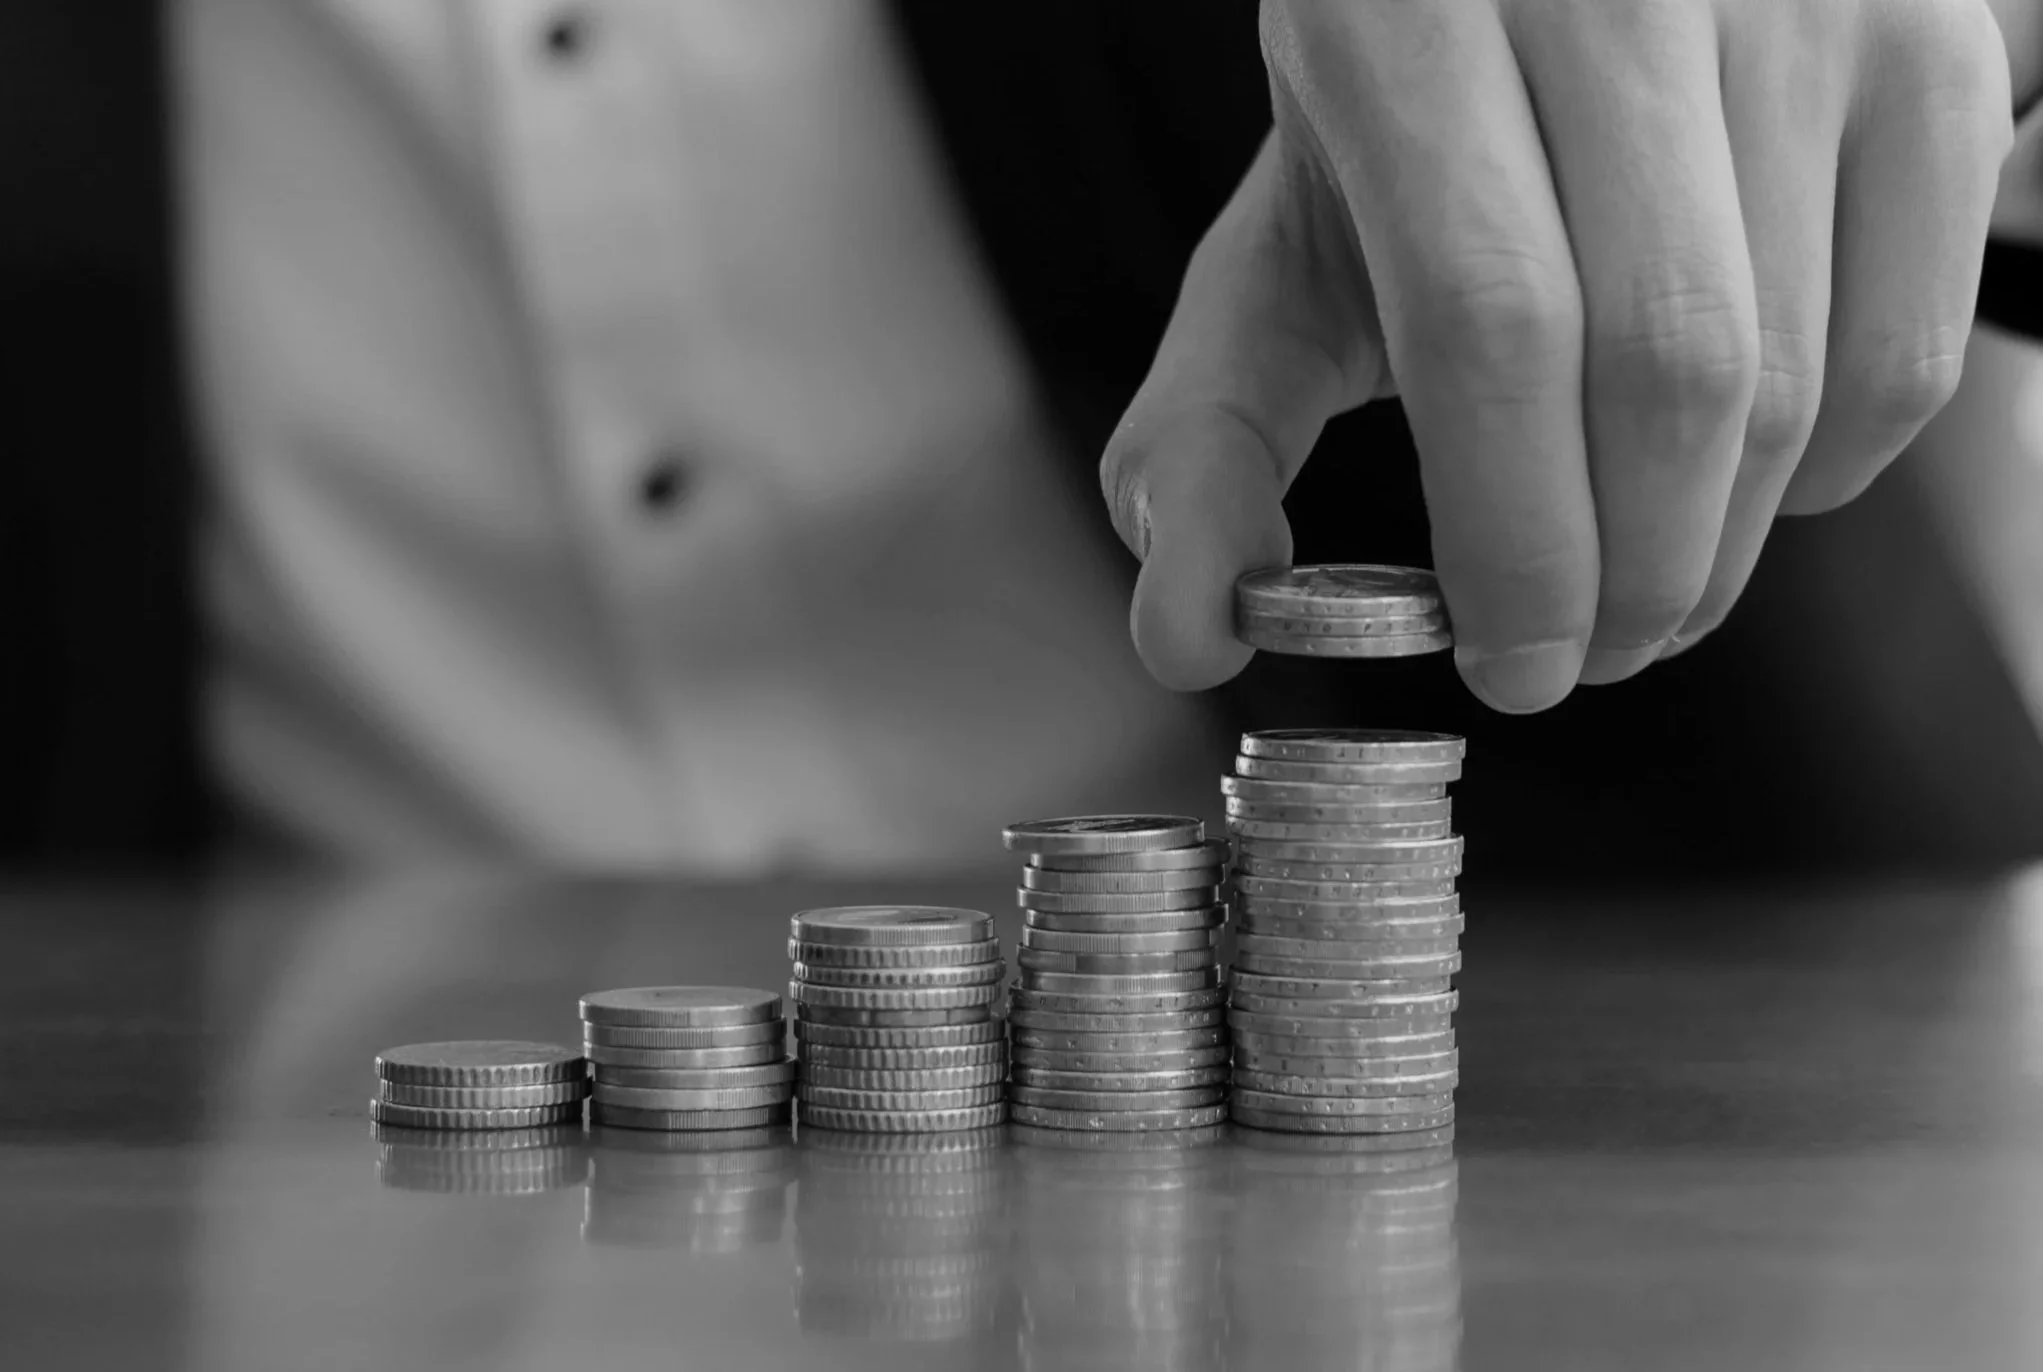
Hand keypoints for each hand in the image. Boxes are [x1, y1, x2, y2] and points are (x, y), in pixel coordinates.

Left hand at [1101, 0, 2013, 710]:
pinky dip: (1832, 470)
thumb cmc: (1414, 127)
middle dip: (1631, 574)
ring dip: (1720, 545)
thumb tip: (1188, 634)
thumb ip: (1212, 438)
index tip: (1510, 660)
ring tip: (1646, 586)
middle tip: (1584, 653)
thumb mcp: (1279, 251)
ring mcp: (1797, 6)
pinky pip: (1913, 339)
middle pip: (1667, 361)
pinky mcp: (1924, 51)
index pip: (1493, 323)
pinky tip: (1748, 483)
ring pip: (1792, 367)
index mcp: (1412, 27)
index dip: (1515, 536)